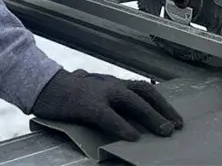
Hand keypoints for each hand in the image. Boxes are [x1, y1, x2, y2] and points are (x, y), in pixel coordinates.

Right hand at [31, 69, 183, 140]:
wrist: (44, 87)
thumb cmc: (68, 93)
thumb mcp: (94, 92)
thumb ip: (110, 102)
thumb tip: (129, 122)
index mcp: (113, 83)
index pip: (144, 88)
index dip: (161, 103)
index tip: (175, 118)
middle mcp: (111, 84)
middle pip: (144, 92)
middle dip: (163, 109)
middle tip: (176, 126)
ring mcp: (101, 92)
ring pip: (133, 102)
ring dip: (151, 116)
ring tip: (164, 131)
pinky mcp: (88, 105)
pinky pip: (110, 116)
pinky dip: (123, 126)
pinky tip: (133, 137)